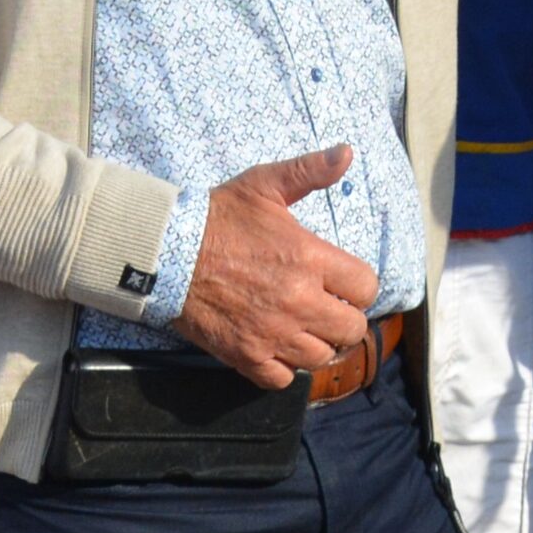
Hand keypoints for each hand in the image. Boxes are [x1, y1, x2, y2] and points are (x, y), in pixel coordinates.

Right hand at [172, 146, 380, 390]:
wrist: (166, 253)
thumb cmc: (218, 217)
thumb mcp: (266, 184)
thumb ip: (311, 170)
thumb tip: (348, 152)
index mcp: (309, 259)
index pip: (366, 288)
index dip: (360, 286)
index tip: (345, 283)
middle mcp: (298, 301)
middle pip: (351, 329)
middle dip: (346, 318)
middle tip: (329, 307)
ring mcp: (272, 333)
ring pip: (321, 357)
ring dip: (318, 344)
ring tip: (305, 328)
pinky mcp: (245, 356)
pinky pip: (282, 380)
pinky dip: (284, 369)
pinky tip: (278, 347)